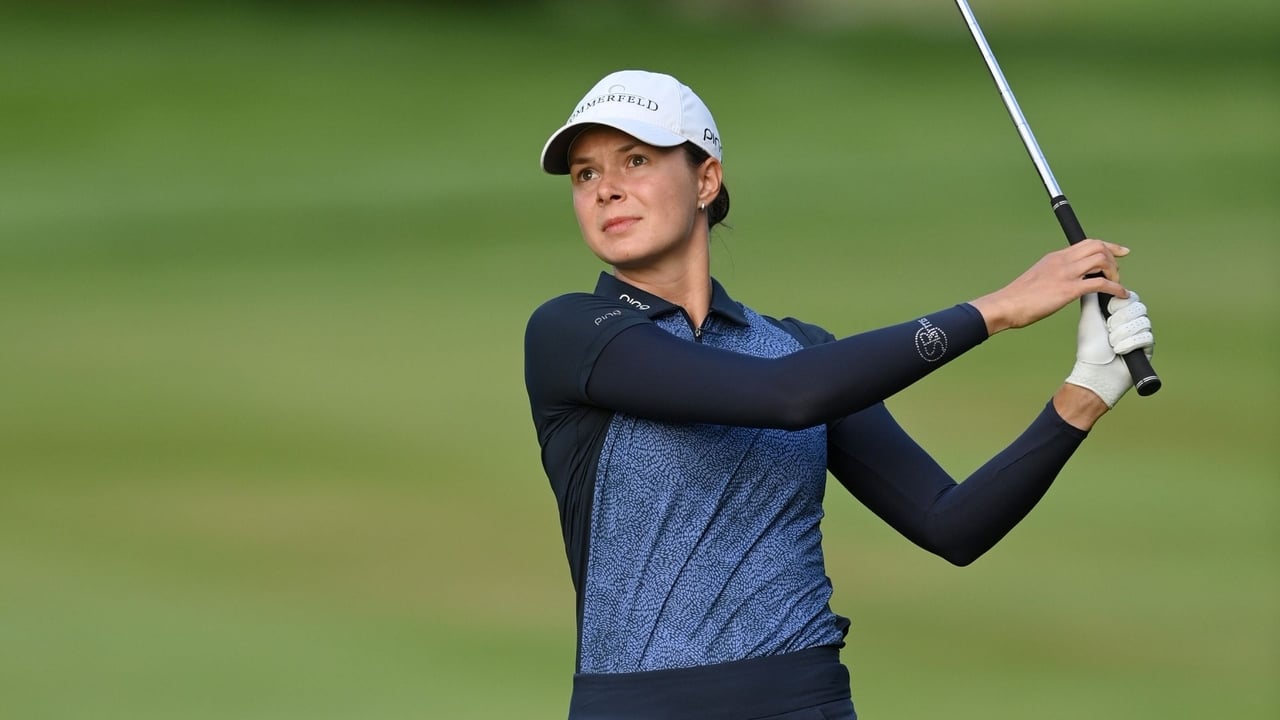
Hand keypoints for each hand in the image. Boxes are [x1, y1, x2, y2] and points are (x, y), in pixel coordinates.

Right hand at [970, 239, 1129, 334]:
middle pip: (1098, 246)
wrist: (1005, 305)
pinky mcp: (1068, 289)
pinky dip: (1115, 288)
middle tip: (1117, 273)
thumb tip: (1068, 283)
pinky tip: (1120, 295)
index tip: (1120, 252)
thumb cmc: (1018, 297)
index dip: (1108, 246)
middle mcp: (1062, 261)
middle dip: (1114, 257)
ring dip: (1115, 272)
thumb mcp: (1038, 277)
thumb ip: (1055, 275)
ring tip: (1116, 285)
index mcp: (1055, 257)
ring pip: (1102, 260)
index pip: (1088, 243)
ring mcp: (1066, 274)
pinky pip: (1101, 283)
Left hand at [1065, 291, 1154, 407]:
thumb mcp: (1089, 317)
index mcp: (1119, 314)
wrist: (1095, 371)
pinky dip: (1128, 344)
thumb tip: (1093, 278)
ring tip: (1112, 343)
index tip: (1109, 311)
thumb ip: (1093, 297)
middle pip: (1139, 308)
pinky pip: (1146, 337)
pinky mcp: (1148, 348)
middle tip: (1109, 329)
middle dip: (1120, 319)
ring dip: (1122, 334)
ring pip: (1142, 322)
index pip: (1131, 298)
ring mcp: (1141, 335)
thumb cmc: (1090, 346)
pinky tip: (1119, 351)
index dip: (1120, 303)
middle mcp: (1132, 323)